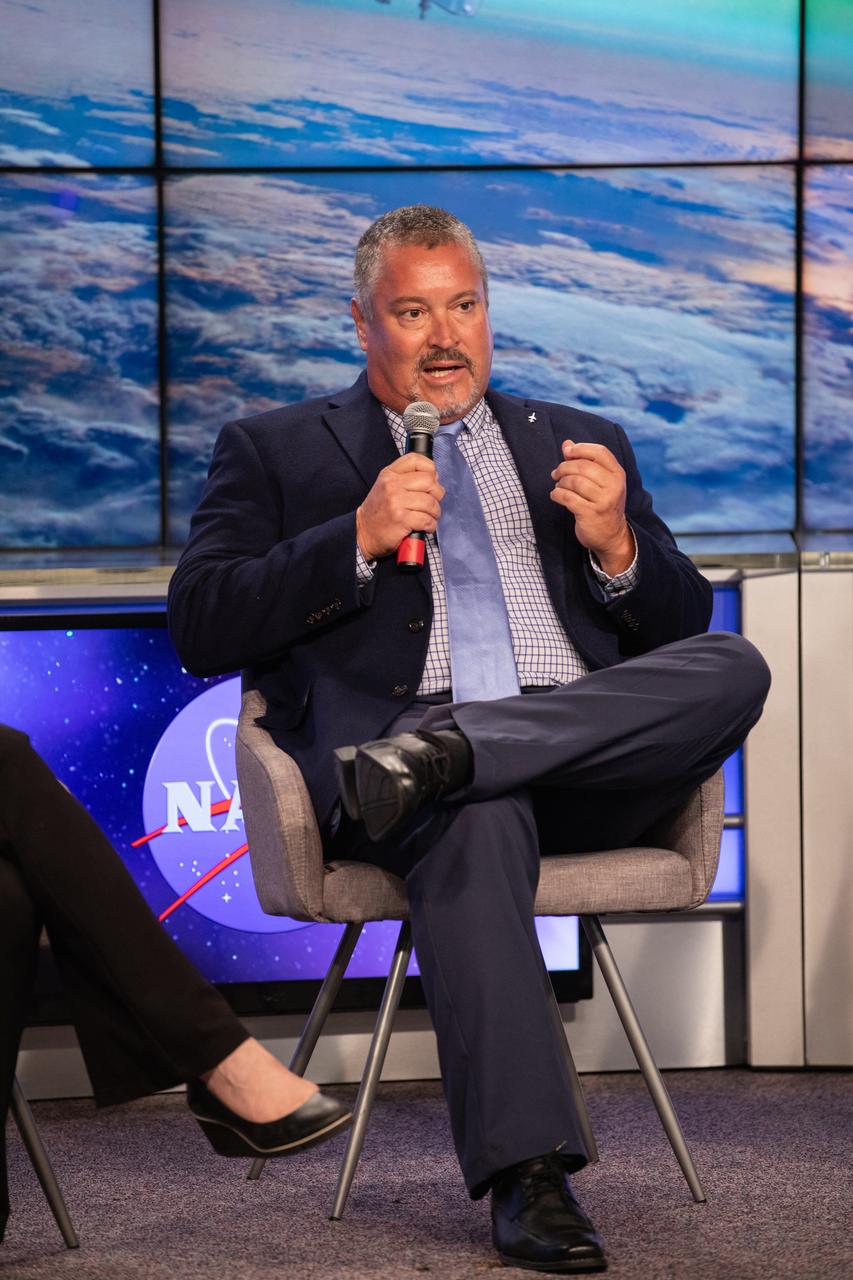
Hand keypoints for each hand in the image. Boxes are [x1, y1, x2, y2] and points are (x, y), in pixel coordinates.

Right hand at [356, 454, 444, 560]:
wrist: (363, 532)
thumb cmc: (379, 511)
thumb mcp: (386, 486)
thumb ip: (406, 477)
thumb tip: (434, 477)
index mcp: (389, 474)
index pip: (416, 460)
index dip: (430, 469)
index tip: (431, 480)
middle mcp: (392, 485)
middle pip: (429, 481)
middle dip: (437, 494)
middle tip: (432, 502)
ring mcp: (396, 502)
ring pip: (430, 502)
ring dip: (434, 512)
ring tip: (428, 516)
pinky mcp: (401, 519)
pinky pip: (427, 519)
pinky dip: (431, 525)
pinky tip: (425, 526)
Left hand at [550, 440, 633, 574]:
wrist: (611, 535)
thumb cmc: (602, 503)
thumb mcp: (600, 482)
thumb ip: (584, 461)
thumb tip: (567, 444)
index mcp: (618, 474)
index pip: (600, 452)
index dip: (580, 449)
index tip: (567, 452)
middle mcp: (614, 486)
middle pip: (583, 466)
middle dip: (564, 467)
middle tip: (556, 474)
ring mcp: (604, 501)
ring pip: (574, 482)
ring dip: (561, 482)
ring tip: (559, 486)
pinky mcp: (591, 514)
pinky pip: (567, 498)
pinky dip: (557, 494)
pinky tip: (556, 495)